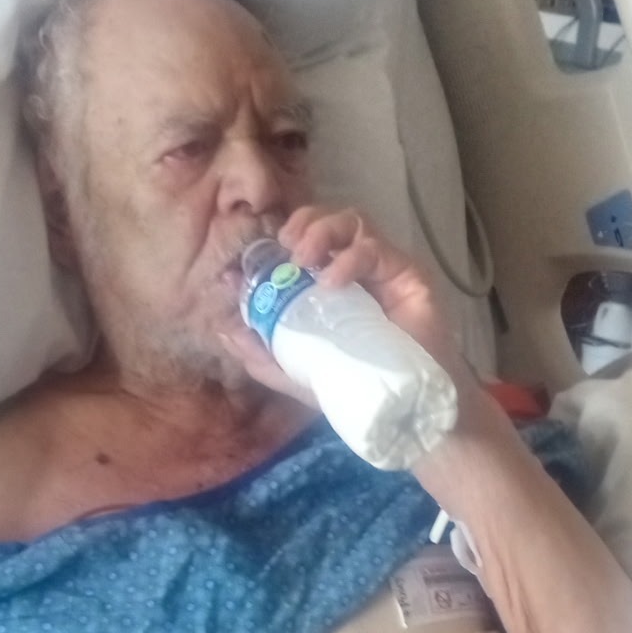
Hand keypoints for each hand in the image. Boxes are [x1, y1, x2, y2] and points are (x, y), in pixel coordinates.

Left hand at [219, 206, 465, 403]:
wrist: (408, 410)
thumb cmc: (359, 387)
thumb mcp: (299, 374)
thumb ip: (263, 355)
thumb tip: (223, 331)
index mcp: (330, 285)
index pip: (304, 244)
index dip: (279, 239)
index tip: (254, 258)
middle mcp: (356, 270)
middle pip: (328, 222)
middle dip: (302, 224)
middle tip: (285, 249)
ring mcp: (382, 270)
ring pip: (353, 222)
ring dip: (322, 230)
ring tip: (303, 258)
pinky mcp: (407, 275)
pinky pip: (376, 249)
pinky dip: (350, 258)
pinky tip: (333, 281)